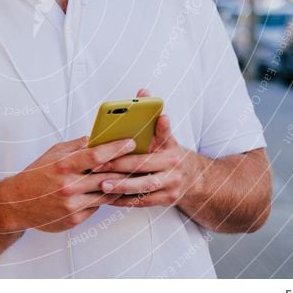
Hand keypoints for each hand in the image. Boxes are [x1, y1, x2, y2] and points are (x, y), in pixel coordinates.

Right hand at [0, 136, 135, 232]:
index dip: (116, 148)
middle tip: (140, 159)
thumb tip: (97, 138)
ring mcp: (72, 204)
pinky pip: (96, 207)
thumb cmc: (36, 176)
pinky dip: (103, 199)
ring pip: (106, 193)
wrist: (16, 204)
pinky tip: (111, 191)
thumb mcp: (53, 154)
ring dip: (119, 185)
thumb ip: (76, 146)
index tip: (131, 142)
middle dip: (125, 167)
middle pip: (106, 176)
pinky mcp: (74, 219)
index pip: (96, 155)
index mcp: (63, 165)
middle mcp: (69, 185)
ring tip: (132, 176)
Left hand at [93, 89, 205, 207]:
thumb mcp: (166, 137)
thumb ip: (151, 116)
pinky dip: (126, 200)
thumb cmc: (172, 153)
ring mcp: (171, 187)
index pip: (149, 146)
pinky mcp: (167, 201)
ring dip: (120, 187)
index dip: (128, 150)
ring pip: (142, 188)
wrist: (195, 178)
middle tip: (98, 167)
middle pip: (142, 169)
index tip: (110, 148)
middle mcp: (173, 169)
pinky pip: (143, 202)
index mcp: (171, 151)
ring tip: (101, 185)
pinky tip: (110, 198)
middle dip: (118, 168)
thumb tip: (144, 91)